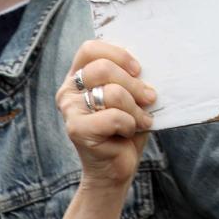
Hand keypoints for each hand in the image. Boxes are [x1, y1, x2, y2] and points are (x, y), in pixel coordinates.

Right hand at [56, 41, 155, 193]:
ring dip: (136, 108)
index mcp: (78, 76)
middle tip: (150, 97)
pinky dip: (130, 124)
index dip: (117, 54)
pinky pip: (113, 117)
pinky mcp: (75, 129)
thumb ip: (129, 77)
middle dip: (135, 84)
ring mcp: (69, 110)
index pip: (90, 49)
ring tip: (141, 119)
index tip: (138, 69)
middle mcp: (68, 90)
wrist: (115, 169)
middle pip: (104, 68)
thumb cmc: (125, 127)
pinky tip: (130, 132)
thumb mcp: (128, 96)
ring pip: (112, 93)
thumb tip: (148, 63)